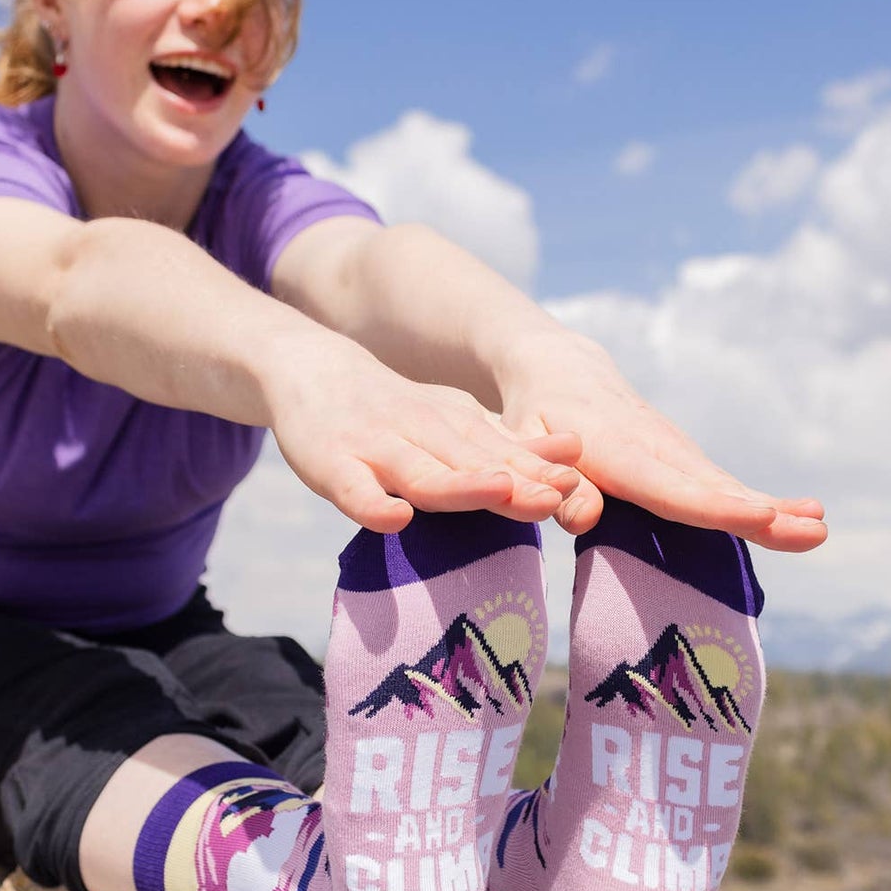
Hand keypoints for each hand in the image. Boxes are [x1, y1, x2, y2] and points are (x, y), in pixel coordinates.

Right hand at [267, 342, 584, 531]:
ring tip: (499, 492)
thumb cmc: (393, 412)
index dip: (538, 470)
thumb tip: (574, 455)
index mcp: (455, 427)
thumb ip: (506, 446)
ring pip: (422, 473)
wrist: (312, 371)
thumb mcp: (453, 421)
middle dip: (516, 480)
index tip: (578, 485)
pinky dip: (372, 505)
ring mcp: (376, 449)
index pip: (503, 453)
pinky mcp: (332, 466)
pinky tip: (395, 520)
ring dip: (460, 484)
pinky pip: (353, 490)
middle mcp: (421, 434)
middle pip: (473, 463)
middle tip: (557, 495)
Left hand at [499, 328, 826, 551]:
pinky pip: (723, 487)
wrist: (561, 370)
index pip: (667, 486)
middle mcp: (655, 449)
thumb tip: (584, 519)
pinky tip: (804, 520)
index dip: (712, 505)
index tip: (758, 516)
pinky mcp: (684, 461)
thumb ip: (552, 481)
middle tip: (811, 531)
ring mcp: (675, 453)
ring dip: (774, 510)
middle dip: (761, 512)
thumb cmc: (536, 414)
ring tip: (819, 530)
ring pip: (725, 487)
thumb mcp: (525, 443)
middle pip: (711, 488)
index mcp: (614, 450)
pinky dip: (761, 503)